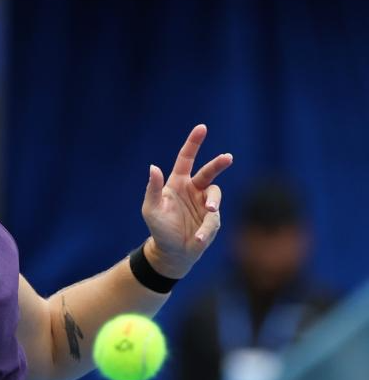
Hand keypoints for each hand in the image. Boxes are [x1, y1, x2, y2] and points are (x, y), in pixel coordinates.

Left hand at [142, 124, 232, 277]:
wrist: (171, 252)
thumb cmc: (159, 228)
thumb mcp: (151, 209)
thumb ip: (153, 189)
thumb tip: (153, 167)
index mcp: (177, 183)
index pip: (186, 159)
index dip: (194, 143)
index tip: (202, 128)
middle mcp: (194, 189)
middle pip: (209, 171)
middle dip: (218, 163)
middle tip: (228, 158)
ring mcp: (205, 203)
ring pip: (215, 196)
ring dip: (213, 205)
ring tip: (209, 212)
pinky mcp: (213, 218)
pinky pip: (213, 220)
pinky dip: (205, 230)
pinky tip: (197, 239)